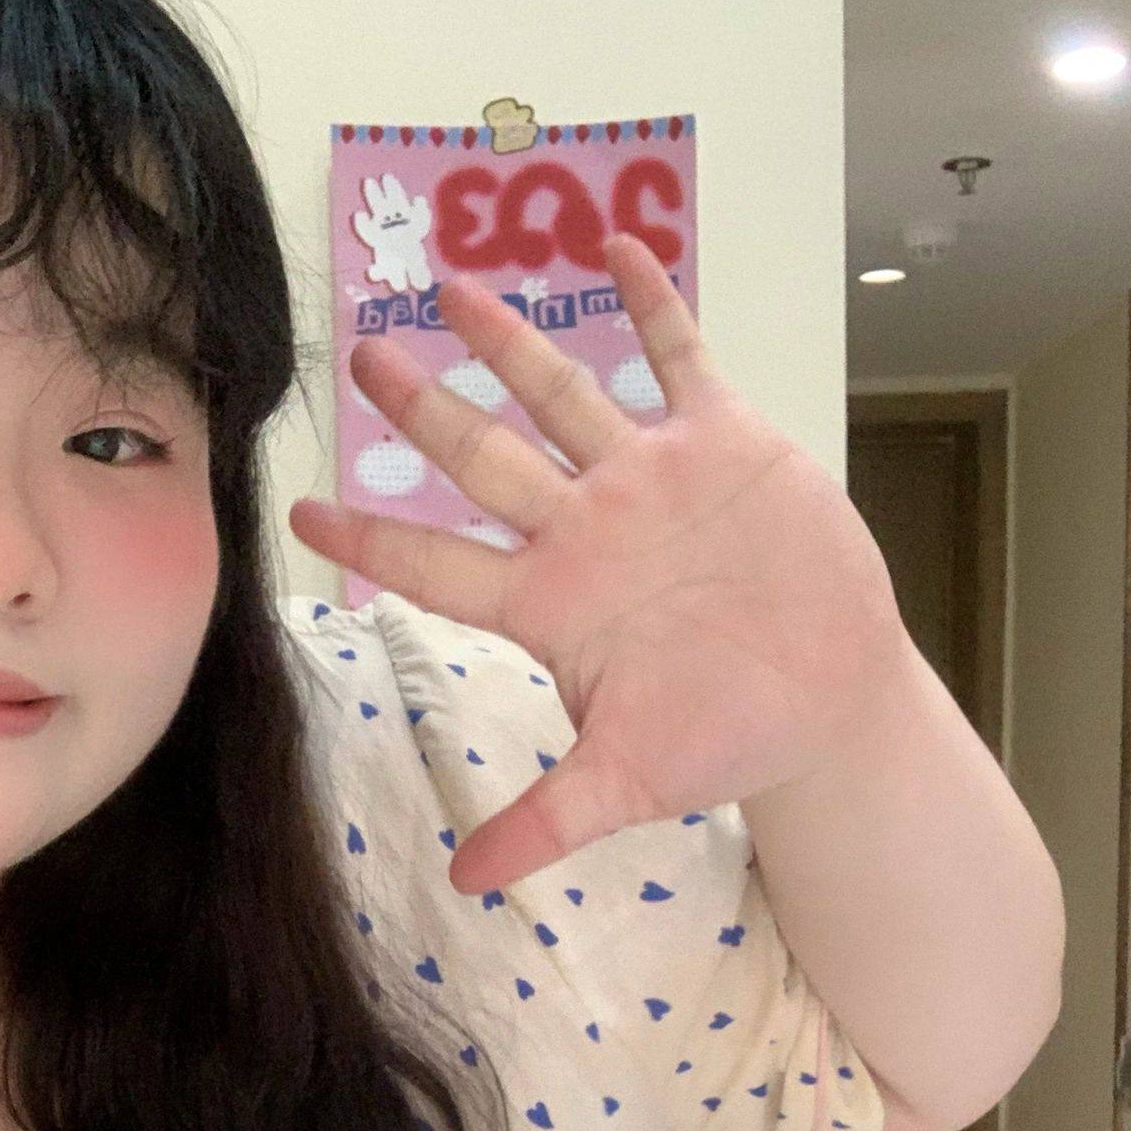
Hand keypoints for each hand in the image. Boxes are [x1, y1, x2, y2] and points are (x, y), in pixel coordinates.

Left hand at [289, 233, 912, 895]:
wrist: (827, 704)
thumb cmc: (724, 740)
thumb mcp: (626, 786)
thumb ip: (544, 821)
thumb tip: (466, 884)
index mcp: (550, 602)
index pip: (438, 563)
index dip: (370, 538)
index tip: (303, 512)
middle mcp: (584, 530)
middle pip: (482, 456)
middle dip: (424, 407)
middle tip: (361, 356)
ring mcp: (649, 480)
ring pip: (561, 394)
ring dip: (509, 340)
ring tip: (451, 284)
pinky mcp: (722, 445)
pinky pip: (679, 358)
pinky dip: (652, 304)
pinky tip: (615, 246)